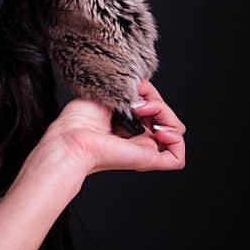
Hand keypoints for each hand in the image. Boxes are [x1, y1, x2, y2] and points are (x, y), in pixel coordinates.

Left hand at [41, 79, 186, 176]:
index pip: (154, 108)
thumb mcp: (111, 94)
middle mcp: (137, 136)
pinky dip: (176, 140)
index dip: (150, 96)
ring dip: (167, 115)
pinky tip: (160, 131)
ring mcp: (144, 149)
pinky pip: (177, 158)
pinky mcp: (148, 160)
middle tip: (138, 102)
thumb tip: (146, 90)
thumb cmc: (80, 117)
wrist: (72, 136)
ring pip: (175, 132)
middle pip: (166, 118)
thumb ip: (133, 91)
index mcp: (127, 123)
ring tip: (144, 112)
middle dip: (158, 103)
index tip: (134, 89)